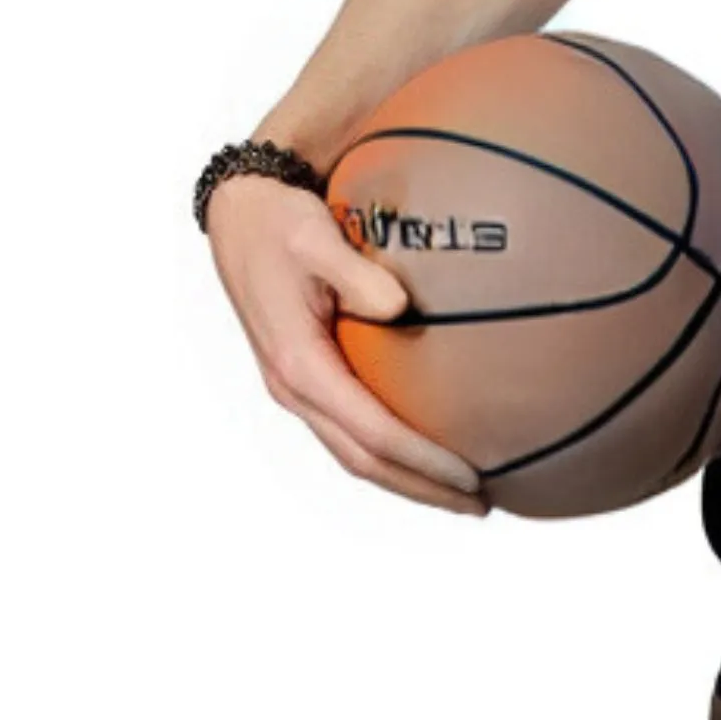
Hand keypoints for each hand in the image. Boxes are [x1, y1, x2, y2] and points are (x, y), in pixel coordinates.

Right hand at [207, 175, 489, 514]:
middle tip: (481, 504)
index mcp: (299, 365)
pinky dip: (388, 451)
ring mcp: (297, 387)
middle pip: (363, 460)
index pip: (371, 433)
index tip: (471, 477)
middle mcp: (295, 387)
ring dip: (406, 478)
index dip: (422, 460)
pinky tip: (425, 448)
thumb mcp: (316, 239)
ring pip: (354, 453)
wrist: (240, 215)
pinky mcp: (305, 377)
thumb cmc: (280, 223)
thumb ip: (357, 273)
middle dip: (420, 488)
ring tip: (462, 492)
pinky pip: (349, 429)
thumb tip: (399, 306)